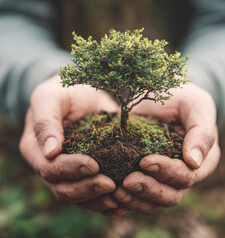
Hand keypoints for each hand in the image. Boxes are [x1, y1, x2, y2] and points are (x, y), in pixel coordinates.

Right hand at [20, 74, 118, 212]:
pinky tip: (120, 202)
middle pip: (63, 188)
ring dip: (97, 199)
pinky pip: (91, 192)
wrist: (80, 92)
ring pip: (78, 195)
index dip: (70, 169)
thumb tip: (50, 151)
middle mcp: (50, 165)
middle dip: (87, 189)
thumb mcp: (50, 97)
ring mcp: (68, 171)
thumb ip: (46, 121)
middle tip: (110, 185)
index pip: (49, 168)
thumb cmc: (63, 91)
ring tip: (118, 198)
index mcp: (35, 149)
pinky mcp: (85, 171)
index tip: (93, 165)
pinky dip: (104, 199)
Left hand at [110, 83, 219, 216]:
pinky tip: (111, 195)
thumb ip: (202, 131)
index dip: (166, 172)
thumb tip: (194, 162)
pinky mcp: (145, 175)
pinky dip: (126, 198)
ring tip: (116, 192)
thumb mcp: (195, 104)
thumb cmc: (179, 96)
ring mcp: (163, 177)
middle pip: (170, 195)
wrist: (156, 93)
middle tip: (126, 182)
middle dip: (148, 189)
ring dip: (135, 199)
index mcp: (202, 160)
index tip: (145, 161)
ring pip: (153, 201)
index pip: (186, 175)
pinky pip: (138, 196)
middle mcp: (184, 173)